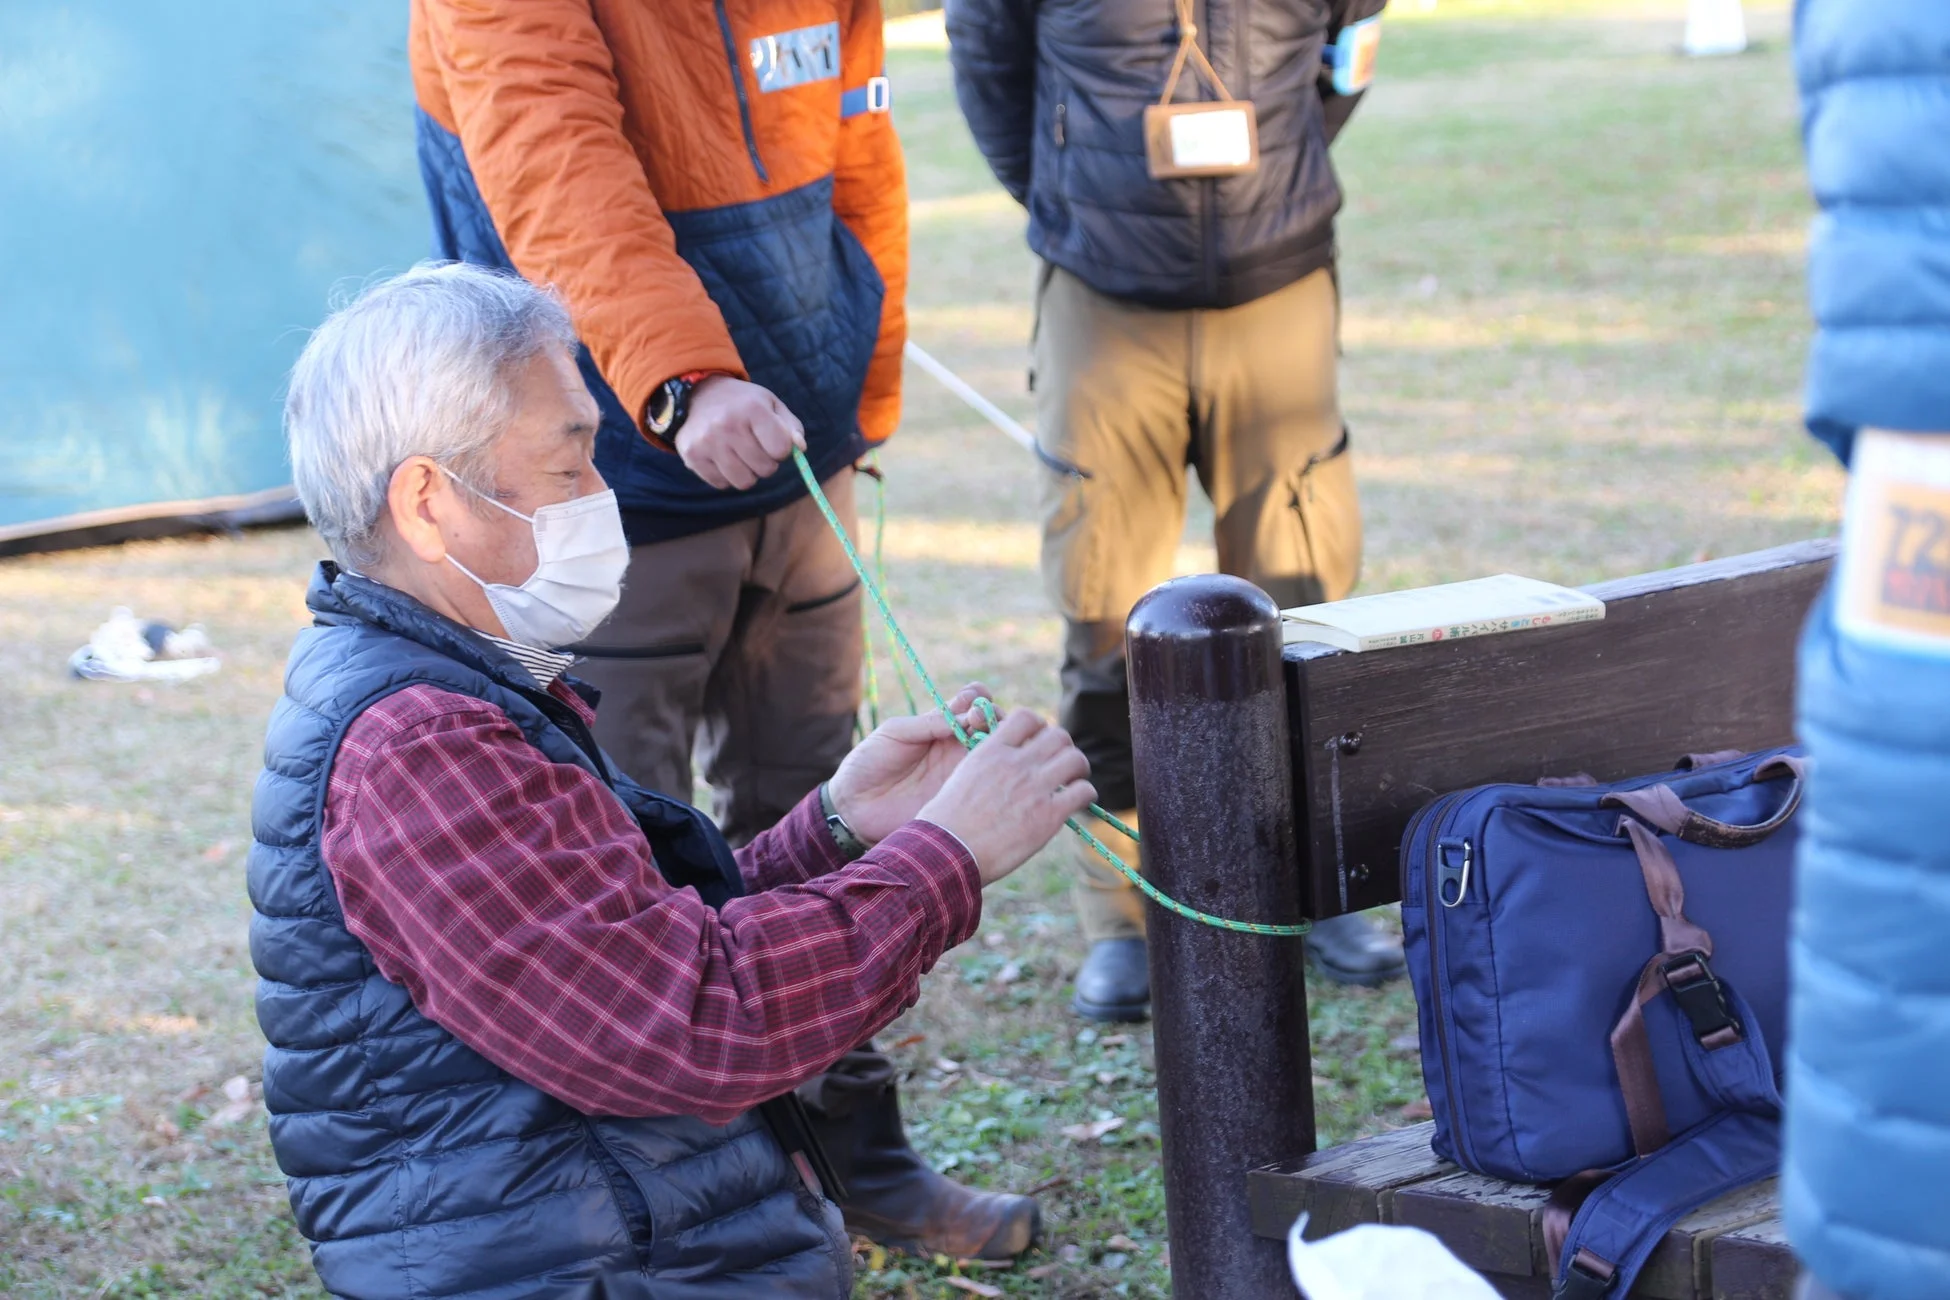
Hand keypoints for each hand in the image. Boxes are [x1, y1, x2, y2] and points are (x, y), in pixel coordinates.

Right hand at [674, 375, 804, 489]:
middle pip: (764, 470)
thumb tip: (800, 448)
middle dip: (765, 462)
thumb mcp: (770, 404)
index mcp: (752, 409)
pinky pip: (721, 484)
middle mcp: (727, 424)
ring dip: (747, 473)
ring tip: (740, 454)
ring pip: (743, 482)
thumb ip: (791, 427)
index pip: (781, 450)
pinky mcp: (691, 455)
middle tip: (755, 448)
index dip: (781, 449)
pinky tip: (722, 457)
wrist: (698, 395)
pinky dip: (726, 476)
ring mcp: (707, 441)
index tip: (772, 440)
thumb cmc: (742, 404)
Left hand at [827, 684, 996, 845]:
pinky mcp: (959, 797)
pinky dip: (993, 771)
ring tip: (983, 738)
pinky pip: (984, 783)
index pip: (971, 704)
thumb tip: (963, 714)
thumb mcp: (895, 732)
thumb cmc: (868, 763)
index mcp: (939, 726)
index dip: (978, 697)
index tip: (973, 698)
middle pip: (990, 725)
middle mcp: (954, 746)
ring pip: (993, 752)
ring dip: (997, 740)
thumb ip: (928, 722)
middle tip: (978, 719)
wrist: (854, 805)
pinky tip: (987, 765)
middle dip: (992, 715)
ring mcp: (959, 772)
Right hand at [916, 707, 1095, 886]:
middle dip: (1063, 747)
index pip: (1026, 717)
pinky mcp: (1049, 815)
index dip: (1039, 726)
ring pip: (1075, 759)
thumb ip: (986, 764)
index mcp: (991, 751)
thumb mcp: (961, 777)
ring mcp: (1034, 787)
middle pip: (1058, 735)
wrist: (947, 853)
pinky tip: (1078, 801)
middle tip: (1060, 763)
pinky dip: (1086, 794)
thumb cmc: (945, 822)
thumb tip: (1002, 765)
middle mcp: (1015, 763)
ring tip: (1074, 780)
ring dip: (1078, 768)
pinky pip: (1083, 791)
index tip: (1039, 741)